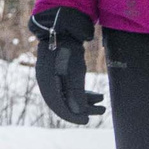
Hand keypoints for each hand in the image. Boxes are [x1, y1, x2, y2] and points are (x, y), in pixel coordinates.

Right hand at [31, 7, 102, 124]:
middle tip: (100, 112)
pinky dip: (83, 92)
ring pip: (69, 94)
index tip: (86, 121)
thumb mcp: (75, 72)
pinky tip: (96, 94)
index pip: (58, 106)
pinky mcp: (62, 70)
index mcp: (47, 83)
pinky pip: (71, 87)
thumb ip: (76, 92)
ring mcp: (54, 76)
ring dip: (86, 100)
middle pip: (64, 102)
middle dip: (83, 109)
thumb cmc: (69, 50)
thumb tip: (79, 112)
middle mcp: (48, 81)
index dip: (72, 116)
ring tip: (102, 101)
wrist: (63, 28)